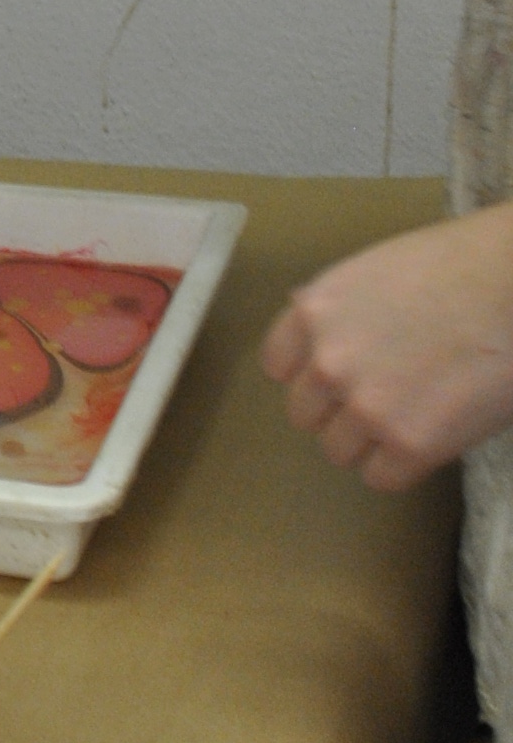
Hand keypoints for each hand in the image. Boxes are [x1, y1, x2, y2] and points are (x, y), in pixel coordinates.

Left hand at [259, 206, 512, 487]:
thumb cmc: (464, 265)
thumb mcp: (377, 272)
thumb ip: (339, 313)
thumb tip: (317, 338)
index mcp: (314, 312)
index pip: (278, 367)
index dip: (312, 373)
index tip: (342, 373)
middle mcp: (327, 362)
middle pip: (305, 414)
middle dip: (340, 409)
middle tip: (390, 394)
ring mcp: (366, 407)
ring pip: (338, 450)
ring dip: (371, 440)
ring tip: (417, 414)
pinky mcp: (409, 445)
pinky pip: (380, 477)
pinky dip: (404, 464)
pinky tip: (434, 435)